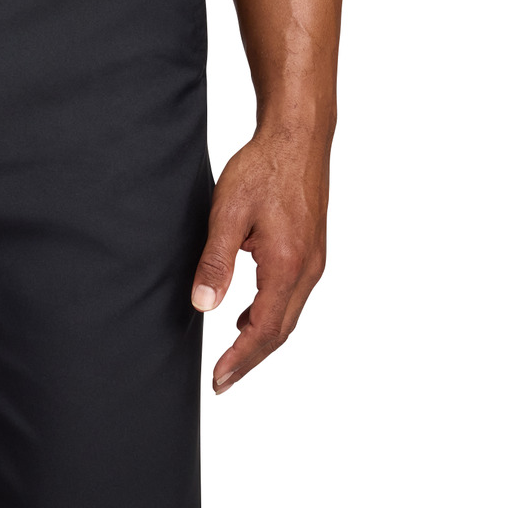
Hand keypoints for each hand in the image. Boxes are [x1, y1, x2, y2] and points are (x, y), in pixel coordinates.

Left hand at [190, 127, 327, 392]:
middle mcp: (307, 269)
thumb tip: (203, 306)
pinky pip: (293, 295)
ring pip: (289, 314)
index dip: (241, 359)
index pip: (264, 329)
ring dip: (262, 336)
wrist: (298, 136)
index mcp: (287, 265)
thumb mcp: (228, 212)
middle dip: (251, 358)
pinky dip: (272, 313)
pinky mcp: (312, 249)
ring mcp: (314, 260)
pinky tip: (250, 311)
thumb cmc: (264, 168)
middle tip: (223, 378)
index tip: (219, 380)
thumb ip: (216, 261)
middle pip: (281, 330)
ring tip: (232, 353)